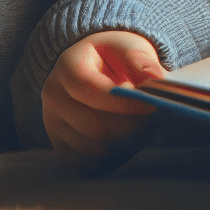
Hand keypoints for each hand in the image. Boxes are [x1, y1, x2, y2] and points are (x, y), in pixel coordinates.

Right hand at [41, 30, 166, 168]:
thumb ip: (141, 61)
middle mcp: (53, 96)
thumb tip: (154, 79)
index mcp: (67, 66)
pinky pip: (90, 163)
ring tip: (144, 124)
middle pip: (95, 127)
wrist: (97, 67)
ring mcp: (53, 123)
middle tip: (156, 117)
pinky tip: (127, 136)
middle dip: (133, 126)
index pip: (91, 91)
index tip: (151, 105)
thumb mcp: (129, 47)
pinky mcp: (60, 145)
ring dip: (127, 141)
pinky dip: (113, 155)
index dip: (124, 103)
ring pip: (95, 148)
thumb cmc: (115, 57)